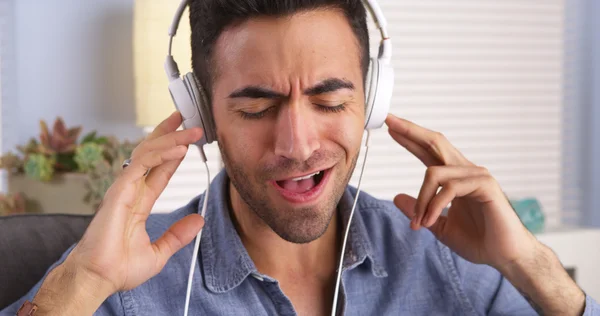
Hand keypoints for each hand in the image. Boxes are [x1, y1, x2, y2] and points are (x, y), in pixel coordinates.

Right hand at [65, 112, 204, 293]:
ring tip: (191, 130)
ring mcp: (124, 188)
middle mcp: (131, 190)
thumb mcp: (159, 251)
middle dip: (169, 134)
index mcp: (139, 201)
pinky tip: (180, 149)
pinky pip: (142, 164)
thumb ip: (178, 235)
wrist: (99, 279)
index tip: (188, 140)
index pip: (159, 169)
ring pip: (148, 153)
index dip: (173, 152)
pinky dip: (161, 154)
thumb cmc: (118, 268)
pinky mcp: (119, 190)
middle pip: (151, 153)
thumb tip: (199, 220)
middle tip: (187, 120)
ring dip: (171, 139)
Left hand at [386, 114, 536, 270]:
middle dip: (411, 131)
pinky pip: (449, 188)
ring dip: (421, 200)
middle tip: (390, 121)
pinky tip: (429, 221)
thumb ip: (419, 210)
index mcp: (455, 177)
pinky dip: (434, 206)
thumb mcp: (438, 225)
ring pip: (434, 172)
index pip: (429, 151)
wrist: (504, 256)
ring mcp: (477, 175)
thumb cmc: (478, 240)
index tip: (391, 126)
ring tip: (418, 223)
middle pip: (435, 142)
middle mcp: (466, 171)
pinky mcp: (485, 185)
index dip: (410, 138)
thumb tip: (396, 197)